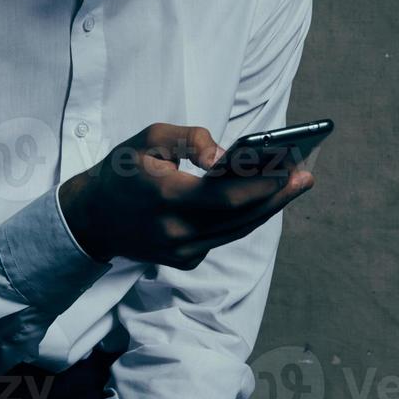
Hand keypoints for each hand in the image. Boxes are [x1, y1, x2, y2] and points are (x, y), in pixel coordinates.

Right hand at [57, 122, 313, 269]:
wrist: (93, 217)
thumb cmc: (123, 170)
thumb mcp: (149, 138)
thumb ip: (190, 139)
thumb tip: (224, 157)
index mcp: (165, 198)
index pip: (224, 197)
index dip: (259, 185)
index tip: (288, 168)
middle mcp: (176, 232)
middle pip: (240, 218)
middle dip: (276, 196)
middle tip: (305, 174)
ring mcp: (181, 252)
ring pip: (237, 230)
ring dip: (268, 207)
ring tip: (295, 183)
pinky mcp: (185, 260)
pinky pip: (224, 237)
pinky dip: (246, 217)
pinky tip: (265, 198)